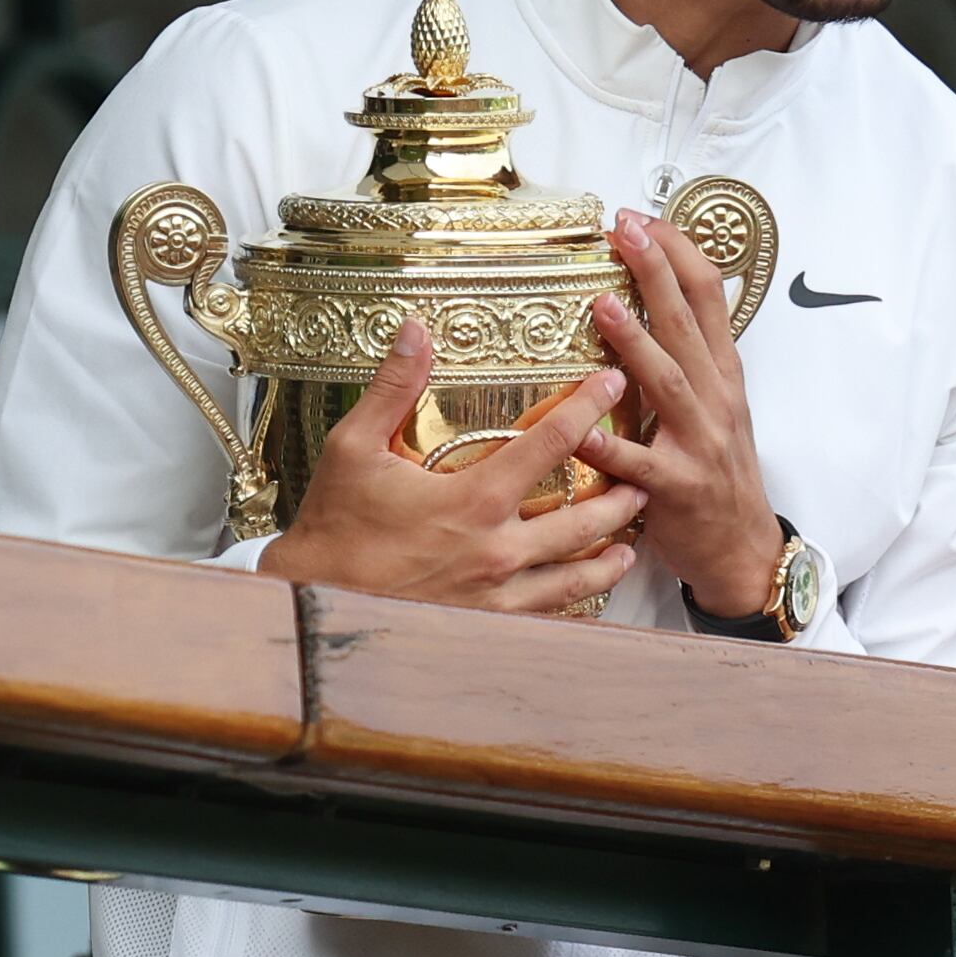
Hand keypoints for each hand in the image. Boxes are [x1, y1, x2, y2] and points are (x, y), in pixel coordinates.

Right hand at [257, 318, 644, 613]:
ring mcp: (497, 595)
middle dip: (622, 492)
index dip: (590, 406)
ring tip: (632, 539)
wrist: (311, 604)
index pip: (552, 442)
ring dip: (610, 551)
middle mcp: (497, 550)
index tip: (614, 382)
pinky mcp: (488, 626)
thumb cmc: (333, 530)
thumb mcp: (354, 448)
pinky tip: (587, 591)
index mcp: (474, 499)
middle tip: (645, 473)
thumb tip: (415, 330)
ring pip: (577, 574)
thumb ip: (393, 388)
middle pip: (585, 516)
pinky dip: (577, 600)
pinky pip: (548, 614)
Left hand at [582, 211, 779, 618]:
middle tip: (627, 229)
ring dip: (637, 342)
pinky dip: (609, 444)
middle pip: (689, 324)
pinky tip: (579, 427)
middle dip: (658, 272)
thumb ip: (694, 355)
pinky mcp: (675, 487)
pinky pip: (638, 462)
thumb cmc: (719, 472)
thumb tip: (671, 296)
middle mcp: (716, 400)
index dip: (679, 253)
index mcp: (723, 375)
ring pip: (667, 383)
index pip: (709, 298)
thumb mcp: (720, 405)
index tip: (645, 218)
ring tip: (604, 304)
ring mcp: (698, 443)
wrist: (742, 549)